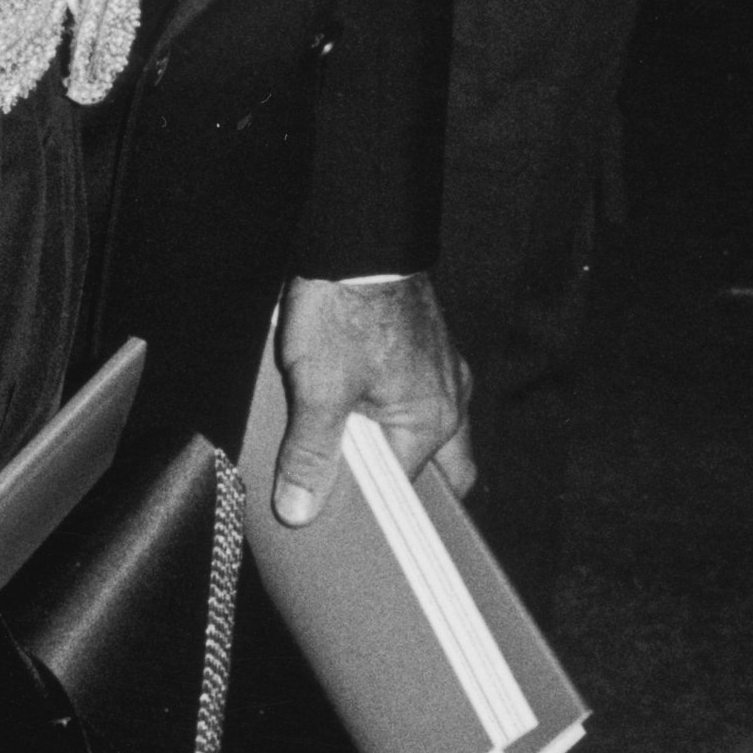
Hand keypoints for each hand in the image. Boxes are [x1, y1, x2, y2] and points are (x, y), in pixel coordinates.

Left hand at [271, 270, 471, 526]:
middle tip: (360, 494)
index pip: (408, 494)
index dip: (372, 508)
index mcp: (435, 421)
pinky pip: (418, 397)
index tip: (339, 515)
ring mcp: (443, 371)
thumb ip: (311, 453)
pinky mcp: (427, 347)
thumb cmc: (346, 308)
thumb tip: (301, 511)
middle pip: (440, 469)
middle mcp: (451, 400)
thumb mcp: (318, 389)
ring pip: (428, 431)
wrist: (360, 238)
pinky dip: (391, 413)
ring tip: (348, 445)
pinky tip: (353, 405)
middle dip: (403, 487)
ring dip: (392, 446)